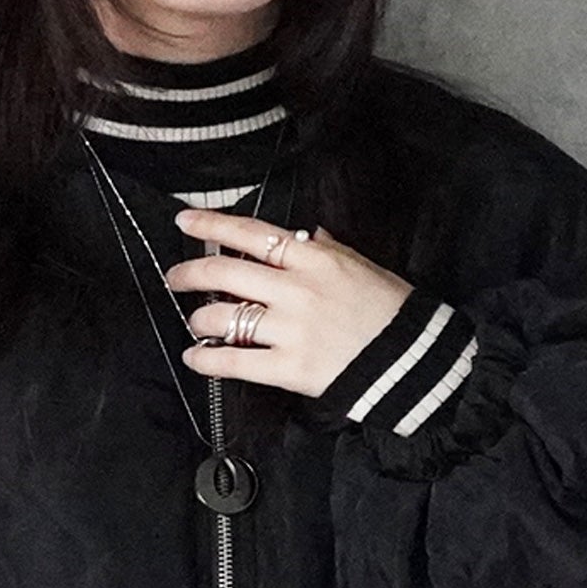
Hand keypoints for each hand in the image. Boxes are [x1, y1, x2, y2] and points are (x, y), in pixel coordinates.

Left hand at [163, 206, 412, 397]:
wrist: (410, 360)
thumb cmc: (389, 311)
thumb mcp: (360, 266)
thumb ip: (325, 250)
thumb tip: (304, 235)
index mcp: (314, 258)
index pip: (252, 234)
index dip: (212, 225)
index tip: (185, 221)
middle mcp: (296, 289)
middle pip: (227, 272)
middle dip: (191, 273)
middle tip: (176, 277)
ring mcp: (291, 329)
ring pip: (225, 316)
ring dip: (200, 318)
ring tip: (197, 321)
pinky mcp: (290, 367)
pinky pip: (235, 362)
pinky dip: (208, 359)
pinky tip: (195, 358)